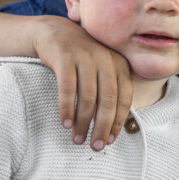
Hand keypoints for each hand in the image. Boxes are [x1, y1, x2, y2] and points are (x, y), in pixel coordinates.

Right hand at [32, 15, 133, 150]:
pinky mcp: (65, 57)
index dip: (119, 121)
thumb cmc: (81, 59)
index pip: (125, 97)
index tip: (111, 140)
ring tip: (78, 139)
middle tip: (96, 146)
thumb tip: (113, 127)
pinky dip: (67, 108)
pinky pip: (67, 88)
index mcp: (118, 63)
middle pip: (108, 100)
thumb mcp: (101, 69)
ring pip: (88, 97)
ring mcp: (85, 56)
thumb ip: (110, 90)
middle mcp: (105, 58)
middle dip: (102, 127)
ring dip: (83, 122)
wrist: (54, 33)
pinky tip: (65, 123)